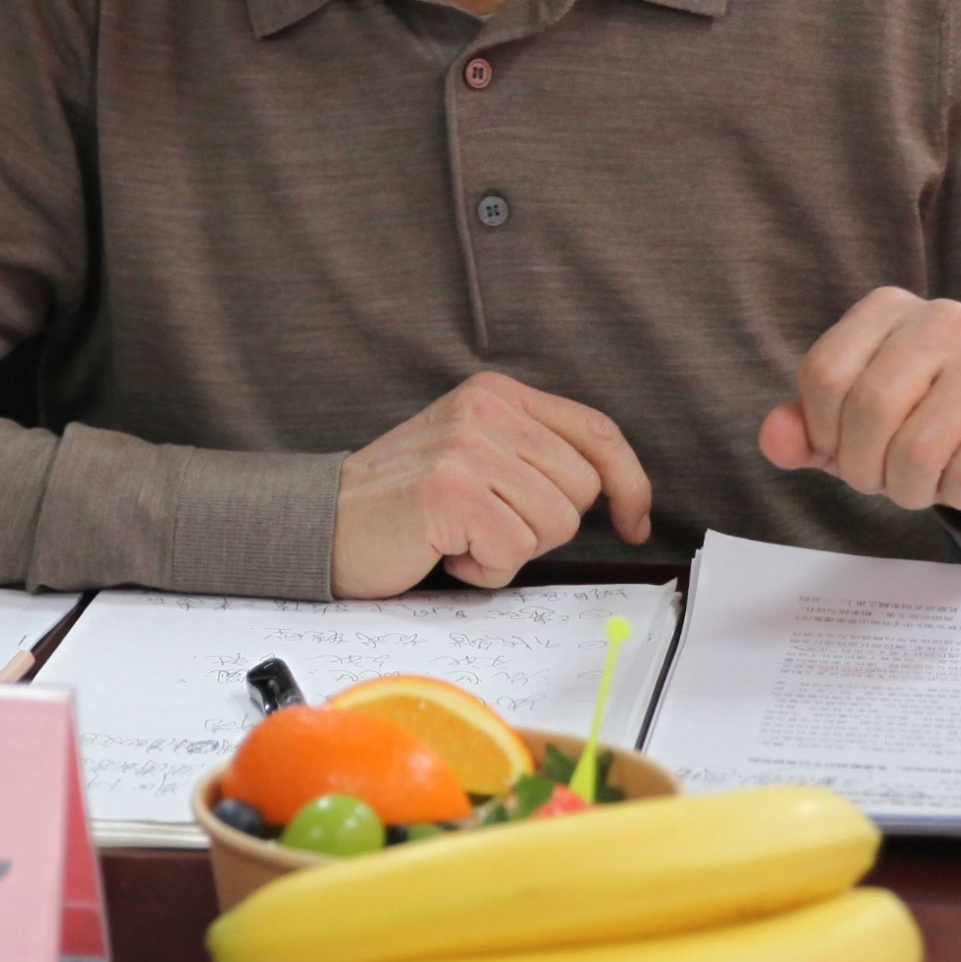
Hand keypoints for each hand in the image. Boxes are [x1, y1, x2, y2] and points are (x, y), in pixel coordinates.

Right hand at [331, 372, 653, 597]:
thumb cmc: (407, 502)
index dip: (629, 482)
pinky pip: (511, 551)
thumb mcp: (476, 453)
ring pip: (554, 524)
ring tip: (460, 535)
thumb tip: (618, 494)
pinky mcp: (450, 491)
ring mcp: (467, 447)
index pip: (597, 432)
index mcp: (498, 393)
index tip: (634, 522)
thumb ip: (535, 456)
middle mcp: (486, 409)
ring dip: (510, 549)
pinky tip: (445, 550)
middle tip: (486, 523)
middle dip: (544, 525)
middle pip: (581, 489)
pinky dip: (483, 568)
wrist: (325, 522)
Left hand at [757, 287, 960, 529]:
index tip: (838, 451)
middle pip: (870, 407)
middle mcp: (941, 319)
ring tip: (917, 485)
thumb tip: (775, 440)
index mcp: (886, 309)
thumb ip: (802, 432)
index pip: (824, 374)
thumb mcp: (846, 427)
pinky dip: (955, 495)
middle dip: (863, 468)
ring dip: (908, 489)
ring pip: (918, 448)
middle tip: (878, 481)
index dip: (821, 431)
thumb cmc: (913, 426)